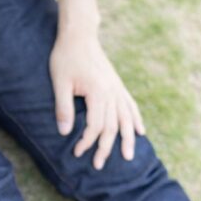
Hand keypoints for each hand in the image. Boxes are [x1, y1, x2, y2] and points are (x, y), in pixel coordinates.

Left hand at [50, 26, 144, 168]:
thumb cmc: (66, 57)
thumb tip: (65, 132)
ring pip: (126, 118)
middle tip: (98, 165)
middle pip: (112, 127)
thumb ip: (63, 107)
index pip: (95, 126)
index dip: (87, 142)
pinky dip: (136, 119)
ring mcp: (117, 88)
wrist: (79, 35)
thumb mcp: (59, 82)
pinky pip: (131, 105)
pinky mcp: (117, 85)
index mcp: (98, 92)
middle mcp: (112, 92)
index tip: (77, 153)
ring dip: (128, 139)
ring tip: (128, 157)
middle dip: (106, 148)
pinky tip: (141, 131)